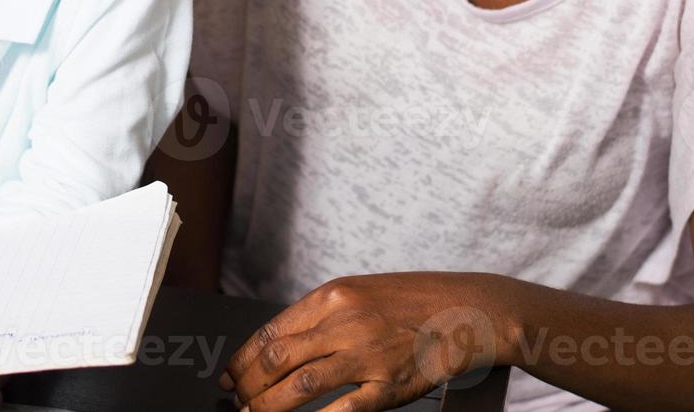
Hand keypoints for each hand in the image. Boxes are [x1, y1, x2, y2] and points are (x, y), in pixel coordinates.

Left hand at [220, 273, 502, 411]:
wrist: (465, 309)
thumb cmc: (412, 301)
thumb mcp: (360, 293)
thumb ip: (321, 316)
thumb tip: (279, 343)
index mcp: (332, 297)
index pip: (271, 332)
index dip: (242, 359)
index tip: (229, 377)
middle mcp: (343, 323)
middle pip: (277, 359)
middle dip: (248, 386)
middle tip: (237, 401)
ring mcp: (366, 355)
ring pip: (300, 386)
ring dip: (268, 407)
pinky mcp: (388, 385)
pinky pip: (342, 410)